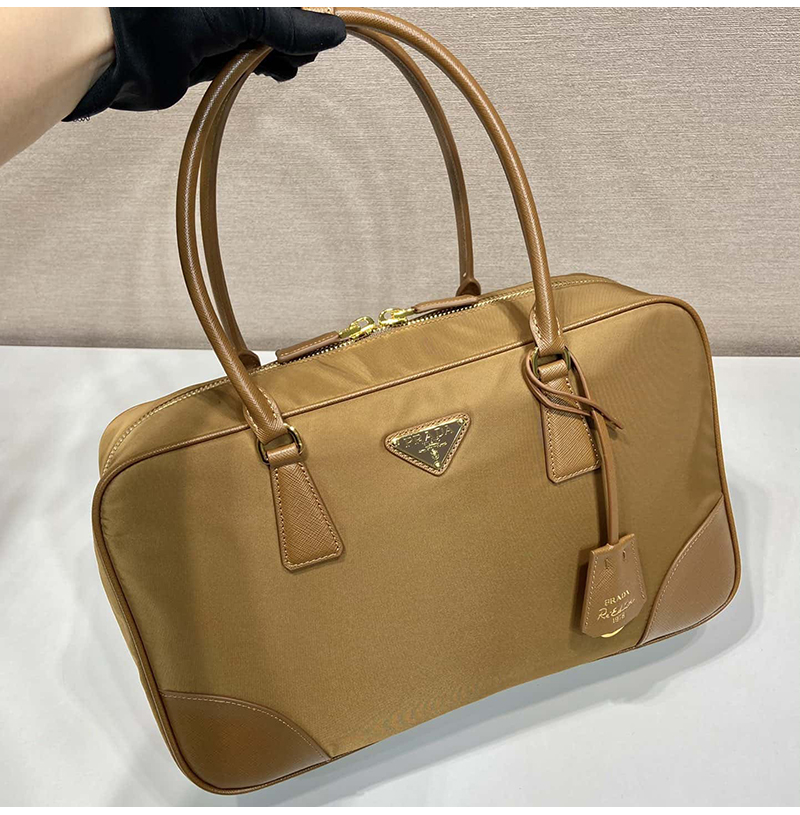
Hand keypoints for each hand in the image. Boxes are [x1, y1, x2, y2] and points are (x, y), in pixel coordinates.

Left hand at [66, 8, 345, 119]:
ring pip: (267, 36)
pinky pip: (251, 57)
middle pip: (276, 16)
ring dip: (287, 50)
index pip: (282, 3)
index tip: (328, 25)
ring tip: (298, 61)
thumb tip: (331, 32)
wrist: (121, 51)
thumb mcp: (243, 11)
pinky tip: (282, 71)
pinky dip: (269, 65)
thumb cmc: (168, 14)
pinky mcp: (212, 55)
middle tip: (313, 46)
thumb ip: (288, 23)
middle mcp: (227, 6)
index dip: (306, 13)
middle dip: (298, 30)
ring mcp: (219, 26)